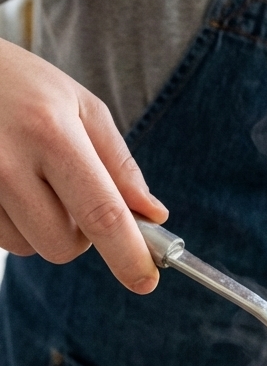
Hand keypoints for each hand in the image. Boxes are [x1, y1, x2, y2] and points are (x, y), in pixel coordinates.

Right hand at [0, 41, 167, 292]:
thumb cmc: (23, 85)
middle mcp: (7, 162)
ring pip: (26, 247)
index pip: (101, 213)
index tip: (146, 281)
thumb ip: (119, 164)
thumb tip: (152, 215)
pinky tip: (6, 183)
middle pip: (61, 245)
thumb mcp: (80, 106)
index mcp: (51, 133)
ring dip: (40, 228)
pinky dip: (12, 222)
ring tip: (30, 179)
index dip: (128, 255)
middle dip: (79, 237)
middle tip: (73, 198)